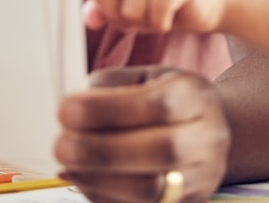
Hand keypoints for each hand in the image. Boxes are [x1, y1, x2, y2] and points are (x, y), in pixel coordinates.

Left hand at [56, 66, 229, 202]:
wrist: (208, 133)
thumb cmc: (169, 101)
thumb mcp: (147, 78)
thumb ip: (113, 85)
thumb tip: (76, 108)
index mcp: (198, 97)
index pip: (159, 104)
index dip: (110, 109)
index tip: (66, 109)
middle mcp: (208, 140)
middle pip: (162, 151)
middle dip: (103, 150)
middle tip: (60, 145)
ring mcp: (201, 178)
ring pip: (152, 190)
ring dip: (100, 179)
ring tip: (67, 163)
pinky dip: (103, 195)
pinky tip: (81, 177)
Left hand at [81, 0, 225, 33]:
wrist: (205, 3)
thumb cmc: (159, 4)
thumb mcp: (126, 9)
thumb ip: (100, 10)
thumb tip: (88, 16)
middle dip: (117, 16)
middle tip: (136, 16)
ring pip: (130, 9)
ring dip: (144, 23)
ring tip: (156, 16)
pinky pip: (157, 12)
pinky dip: (162, 24)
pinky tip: (170, 17)